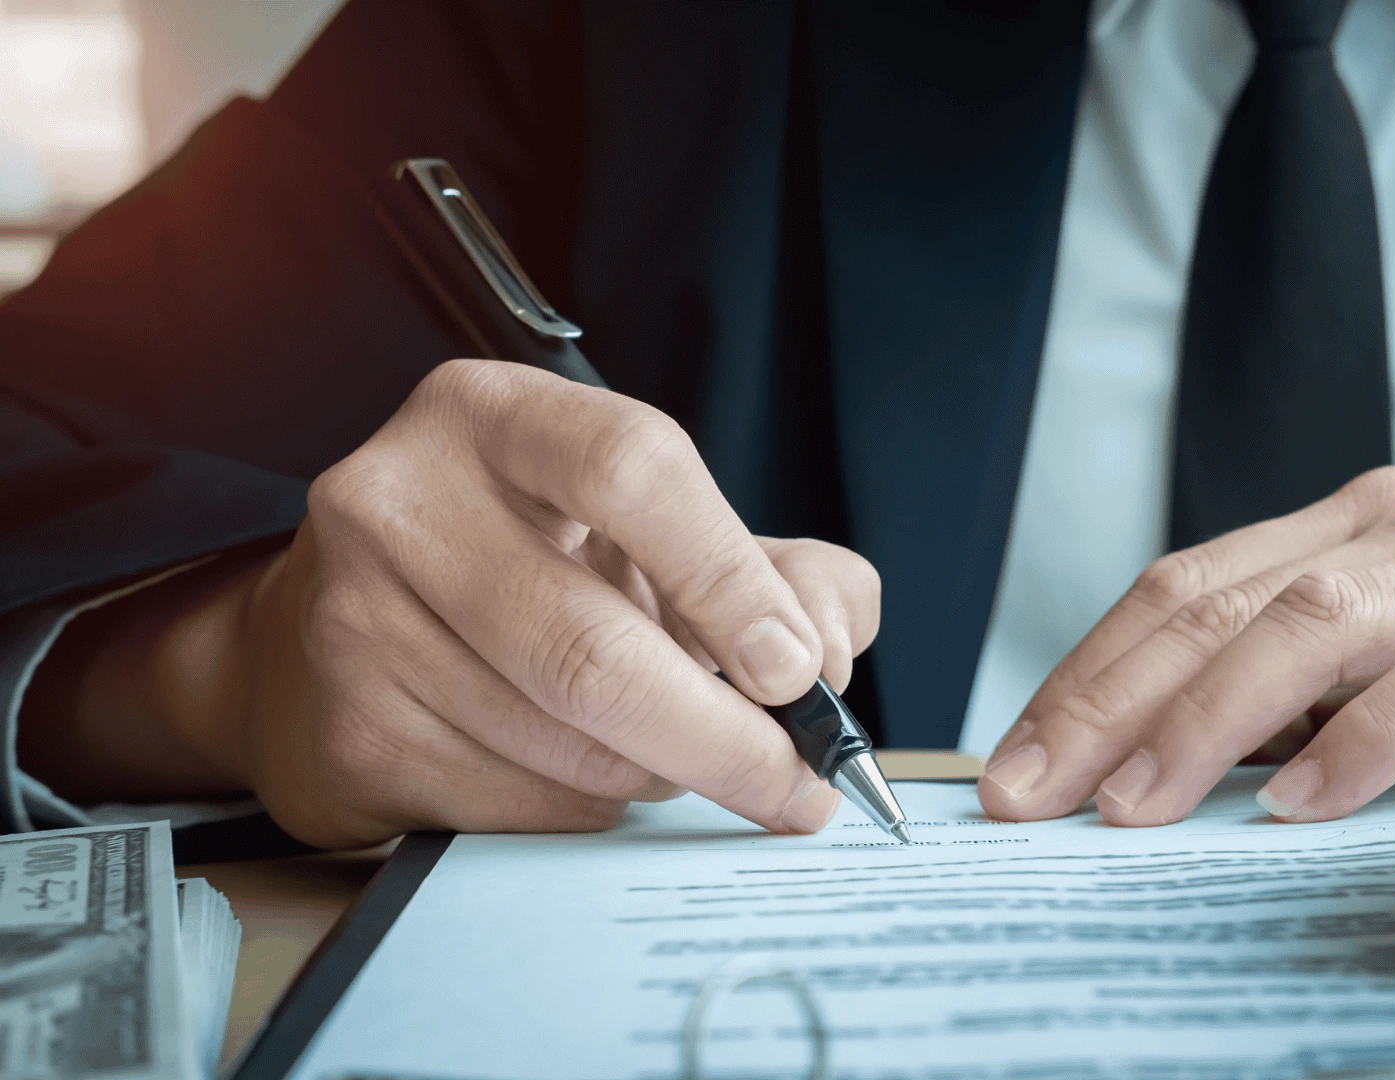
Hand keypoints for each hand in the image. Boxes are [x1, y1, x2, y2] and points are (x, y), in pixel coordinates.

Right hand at [18, 360, 878, 848]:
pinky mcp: (350, 728)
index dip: (728, 577)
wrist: (332, 644)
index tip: (796, 669)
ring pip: (566, 741)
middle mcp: (405, 499)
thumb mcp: (656, 533)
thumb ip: (779, 569)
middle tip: (797, 786)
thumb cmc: (529, 569)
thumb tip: (829, 648)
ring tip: (679, 755)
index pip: (630, 468)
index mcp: (497, 416)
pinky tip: (588, 774)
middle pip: (593, 646)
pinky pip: (518, 803)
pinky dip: (589, 808)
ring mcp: (359, 617)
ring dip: (660, 773)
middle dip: (725, 738)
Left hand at [976, 466, 1394, 827]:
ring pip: (1302, 623)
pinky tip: (1303, 806)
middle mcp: (1392, 523)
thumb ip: (1306, 672)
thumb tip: (1161, 765)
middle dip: (1100, 702)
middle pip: (1208, 601)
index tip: (1016, 756)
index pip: (1182, 585)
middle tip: (1027, 795)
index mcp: (1345, 521)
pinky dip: (1363, 743)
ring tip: (1130, 808)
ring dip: (1202, 722)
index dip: (1086, 669)